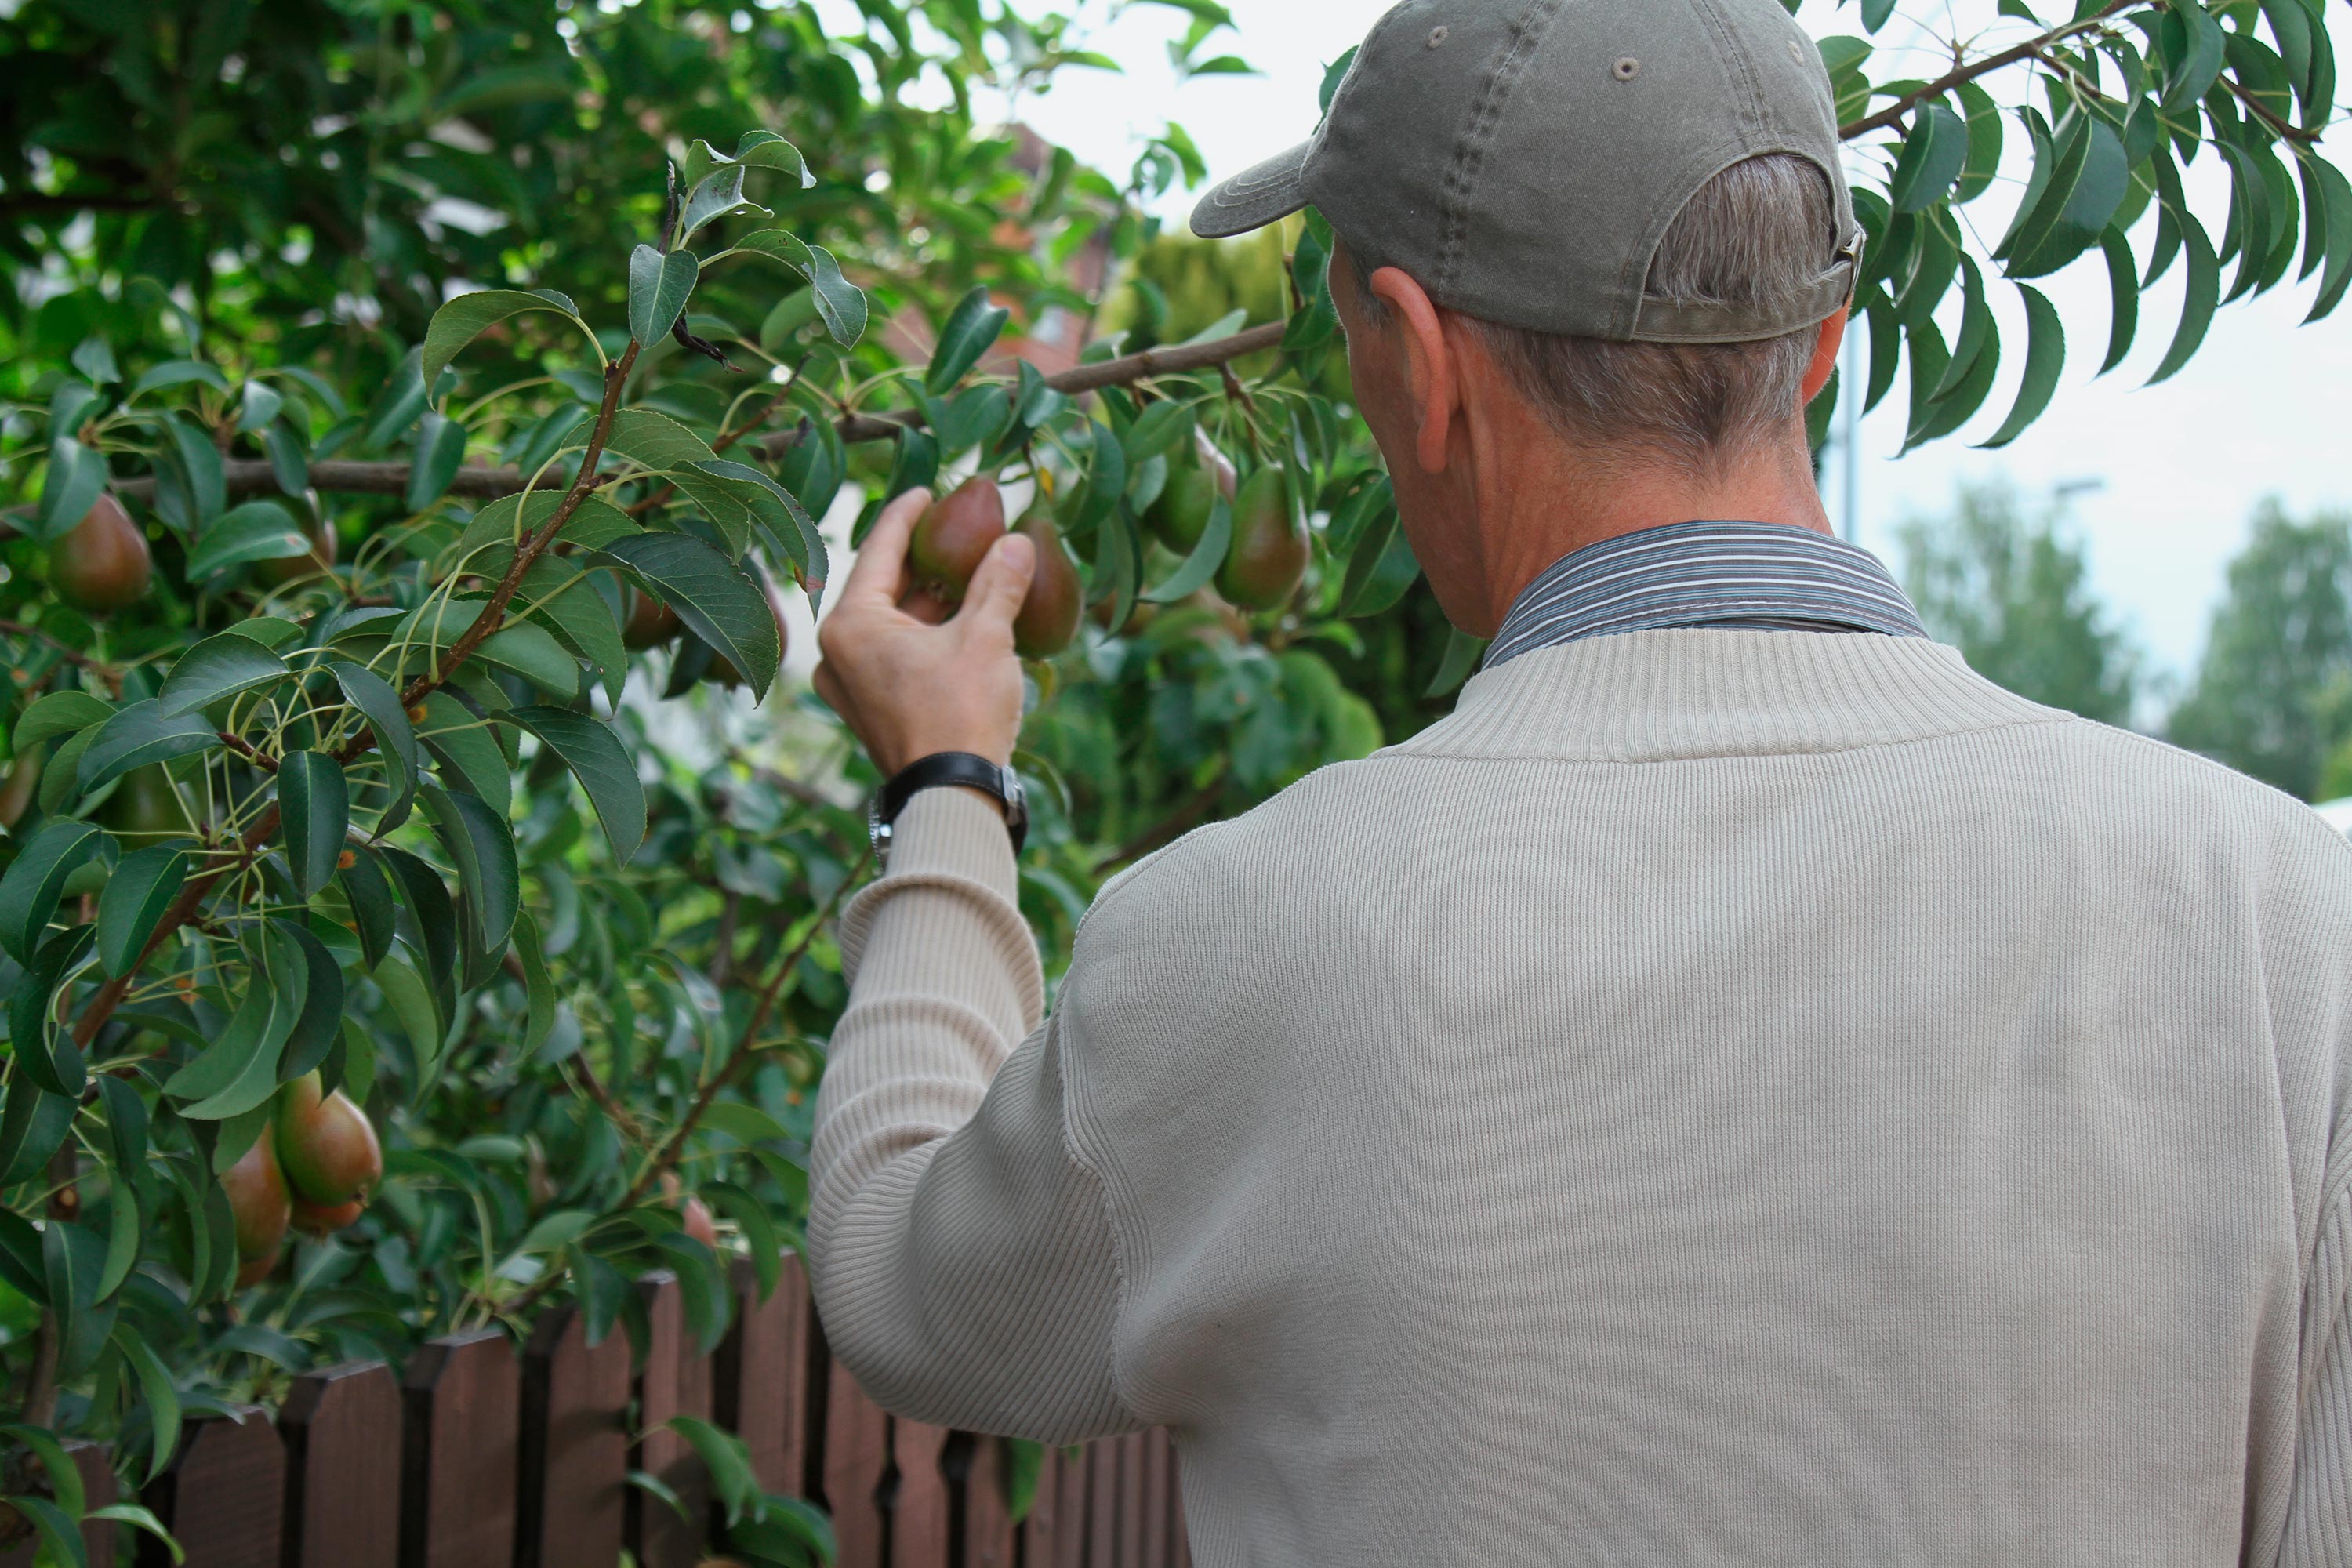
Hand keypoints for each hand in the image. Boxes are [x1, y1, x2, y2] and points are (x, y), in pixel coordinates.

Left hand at [814, 485, 1035, 776]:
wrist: (952, 797)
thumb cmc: (960, 714)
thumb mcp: (985, 637)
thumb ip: (998, 583)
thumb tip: (1019, 541)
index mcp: (850, 625)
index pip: (878, 550)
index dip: (906, 515)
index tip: (929, 491)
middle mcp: (837, 653)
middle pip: (881, 587)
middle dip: (921, 560)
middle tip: (953, 529)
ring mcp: (849, 686)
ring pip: (889, 624)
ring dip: (927, 599)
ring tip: (966, 571)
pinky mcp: (869, 711)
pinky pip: (893, 655)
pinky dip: (924, 633)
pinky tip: (961, 620)